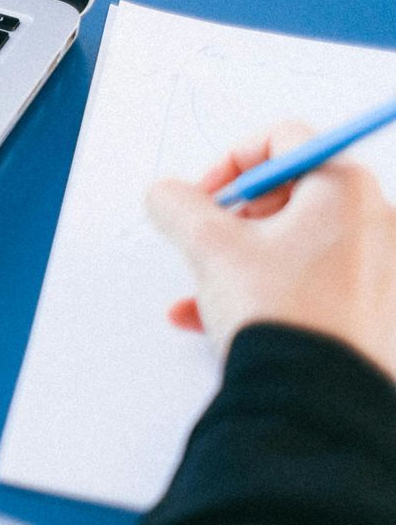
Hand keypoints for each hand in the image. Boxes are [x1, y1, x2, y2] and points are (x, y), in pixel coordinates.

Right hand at [146, 120, 395, 380]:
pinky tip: (220, 317)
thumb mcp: (207, 244)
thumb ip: (175, 202)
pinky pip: (313, 280)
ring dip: (241, 258)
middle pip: (291, 192)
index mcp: (346, 189)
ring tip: (207, 288)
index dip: (230, 163)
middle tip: (208, 242)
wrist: (315, 402)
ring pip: (296, 241)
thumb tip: (167, 195)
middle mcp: (378, 221)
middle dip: (235, 217)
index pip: (282, 140)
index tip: (205, 197)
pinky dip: (267, 289)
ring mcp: (381, 269)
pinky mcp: (377, 309)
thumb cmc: (281, 317)